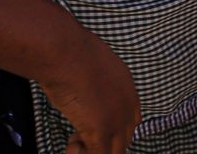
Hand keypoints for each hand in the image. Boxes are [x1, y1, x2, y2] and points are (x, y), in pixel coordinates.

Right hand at [37, 30, 139, 153]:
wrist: (65, 51)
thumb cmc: (69, 51)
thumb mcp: (89, 63)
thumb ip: (93, 80)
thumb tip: (80, 84)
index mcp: (127, 87)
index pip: (131, 120)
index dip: (111, 128)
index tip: (89, 122)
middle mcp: (128, 106)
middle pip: (123, 140)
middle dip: (101, 142)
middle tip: (77, 135)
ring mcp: (117, 121)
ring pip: (114, 152)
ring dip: (92, 151)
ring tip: (74, 141)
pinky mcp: (102, 132)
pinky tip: (71, 144)